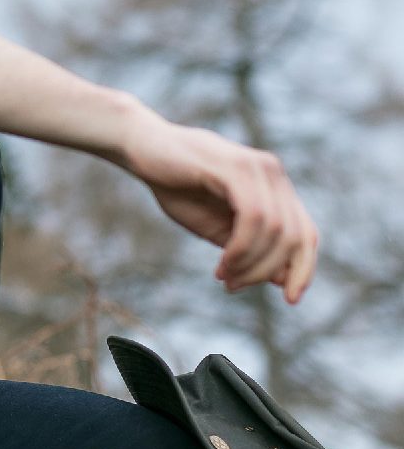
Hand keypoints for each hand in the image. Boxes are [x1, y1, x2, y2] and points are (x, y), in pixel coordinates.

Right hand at [122, 114, 318, 303]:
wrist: (141, 149)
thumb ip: (249, 247)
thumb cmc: (176, 186)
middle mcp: (273, 174)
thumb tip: (282, 279)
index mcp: (273, 186)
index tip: (289, 299)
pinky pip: (253, 218)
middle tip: (233, 286)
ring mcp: (257, 167)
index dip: (304, 269)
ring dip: (251, 264)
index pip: (306, 233)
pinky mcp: (235, 167)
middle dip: (268, 271)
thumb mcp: (217, 227)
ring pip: (276, 230)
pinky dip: (242, 249)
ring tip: (223, 276)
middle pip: (296, 236)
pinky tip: (222, 264)